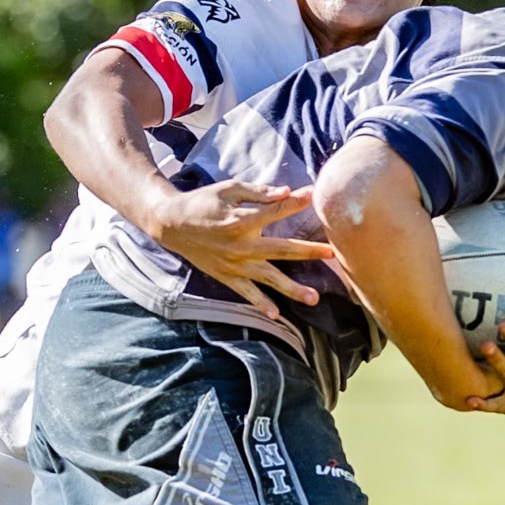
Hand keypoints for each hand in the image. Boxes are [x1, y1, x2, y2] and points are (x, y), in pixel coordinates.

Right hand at [149, 181, 336, 319]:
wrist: (172, 224)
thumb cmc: (203, 202)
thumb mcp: (229, 189)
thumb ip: (259, 192)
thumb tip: (287, 192)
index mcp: (242, 220)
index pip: (276, 211)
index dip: (297, 203)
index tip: (314, 196)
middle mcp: (241, 245)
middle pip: (282, 250)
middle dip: (309, 251)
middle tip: (332, 253)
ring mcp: (235, 264)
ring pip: (269, 279)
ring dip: (292, 289)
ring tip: (314, 298)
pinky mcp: (227, 276)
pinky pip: (247, 293)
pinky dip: (260, 303)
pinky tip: (276, 314)